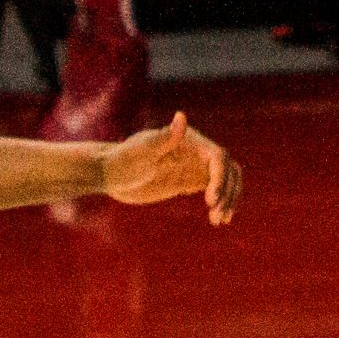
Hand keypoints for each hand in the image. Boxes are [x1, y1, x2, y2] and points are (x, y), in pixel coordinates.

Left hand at [100, 109, 240, 223]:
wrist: (109, 173)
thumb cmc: (122, 159)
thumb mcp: (141, 151)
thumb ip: (164, 137)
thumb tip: (181, 117)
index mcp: (190, 140)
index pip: (218, 157)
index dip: (220, 178)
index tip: (210, 200)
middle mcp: (196, 152)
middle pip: (228, 170)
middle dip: (228, 191)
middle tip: (217, 215)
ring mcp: (194, 166)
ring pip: (226, 181)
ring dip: (228, 199)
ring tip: (219, 221)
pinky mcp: (189, 180)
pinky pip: (214, 190)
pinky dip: (221, 203)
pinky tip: (217, 219)